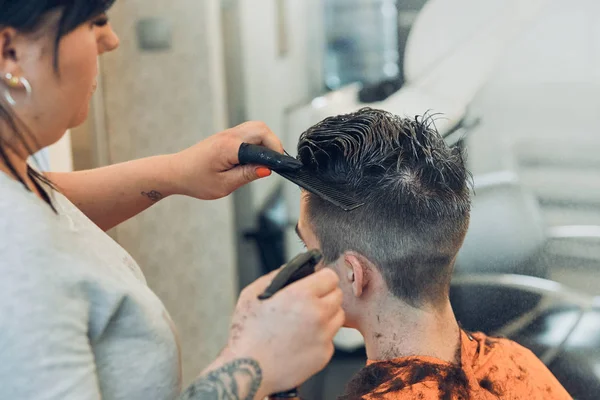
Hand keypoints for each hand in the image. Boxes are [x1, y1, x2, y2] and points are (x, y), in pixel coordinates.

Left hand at [171, 121, 282, 199]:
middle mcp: (229, 136)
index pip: (262, 144)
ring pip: (256, 128)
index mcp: (229, 147)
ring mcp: (227, 134)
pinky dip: (258, 142)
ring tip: (267, 161)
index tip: (279, 168)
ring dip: (266, 141)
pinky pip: (249, 133)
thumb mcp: (224, 184)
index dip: (275, 155)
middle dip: (274, 144)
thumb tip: (267, 169)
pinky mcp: (227, 137)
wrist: (176, 172)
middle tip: (275, 163)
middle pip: (262, 128)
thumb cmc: (195, 180)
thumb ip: (247, 175)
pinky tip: (256, 157)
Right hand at [221, 268, 344, 397]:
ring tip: (304, 322)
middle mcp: (317, 314)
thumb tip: (293, 271)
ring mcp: (323, 336)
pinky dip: (320, 337)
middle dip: (326, 295)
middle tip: (309, 302)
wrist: (249, 371)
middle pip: (338, 295)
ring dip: (326, 315)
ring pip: (338, 317)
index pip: (330, 277)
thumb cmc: (247, 334)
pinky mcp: (324, 355)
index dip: (322, 278)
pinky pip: (330, 338)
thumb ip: (276, 277)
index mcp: (300, 295)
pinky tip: (301, 340)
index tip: (315, 283)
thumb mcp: (252, 294)